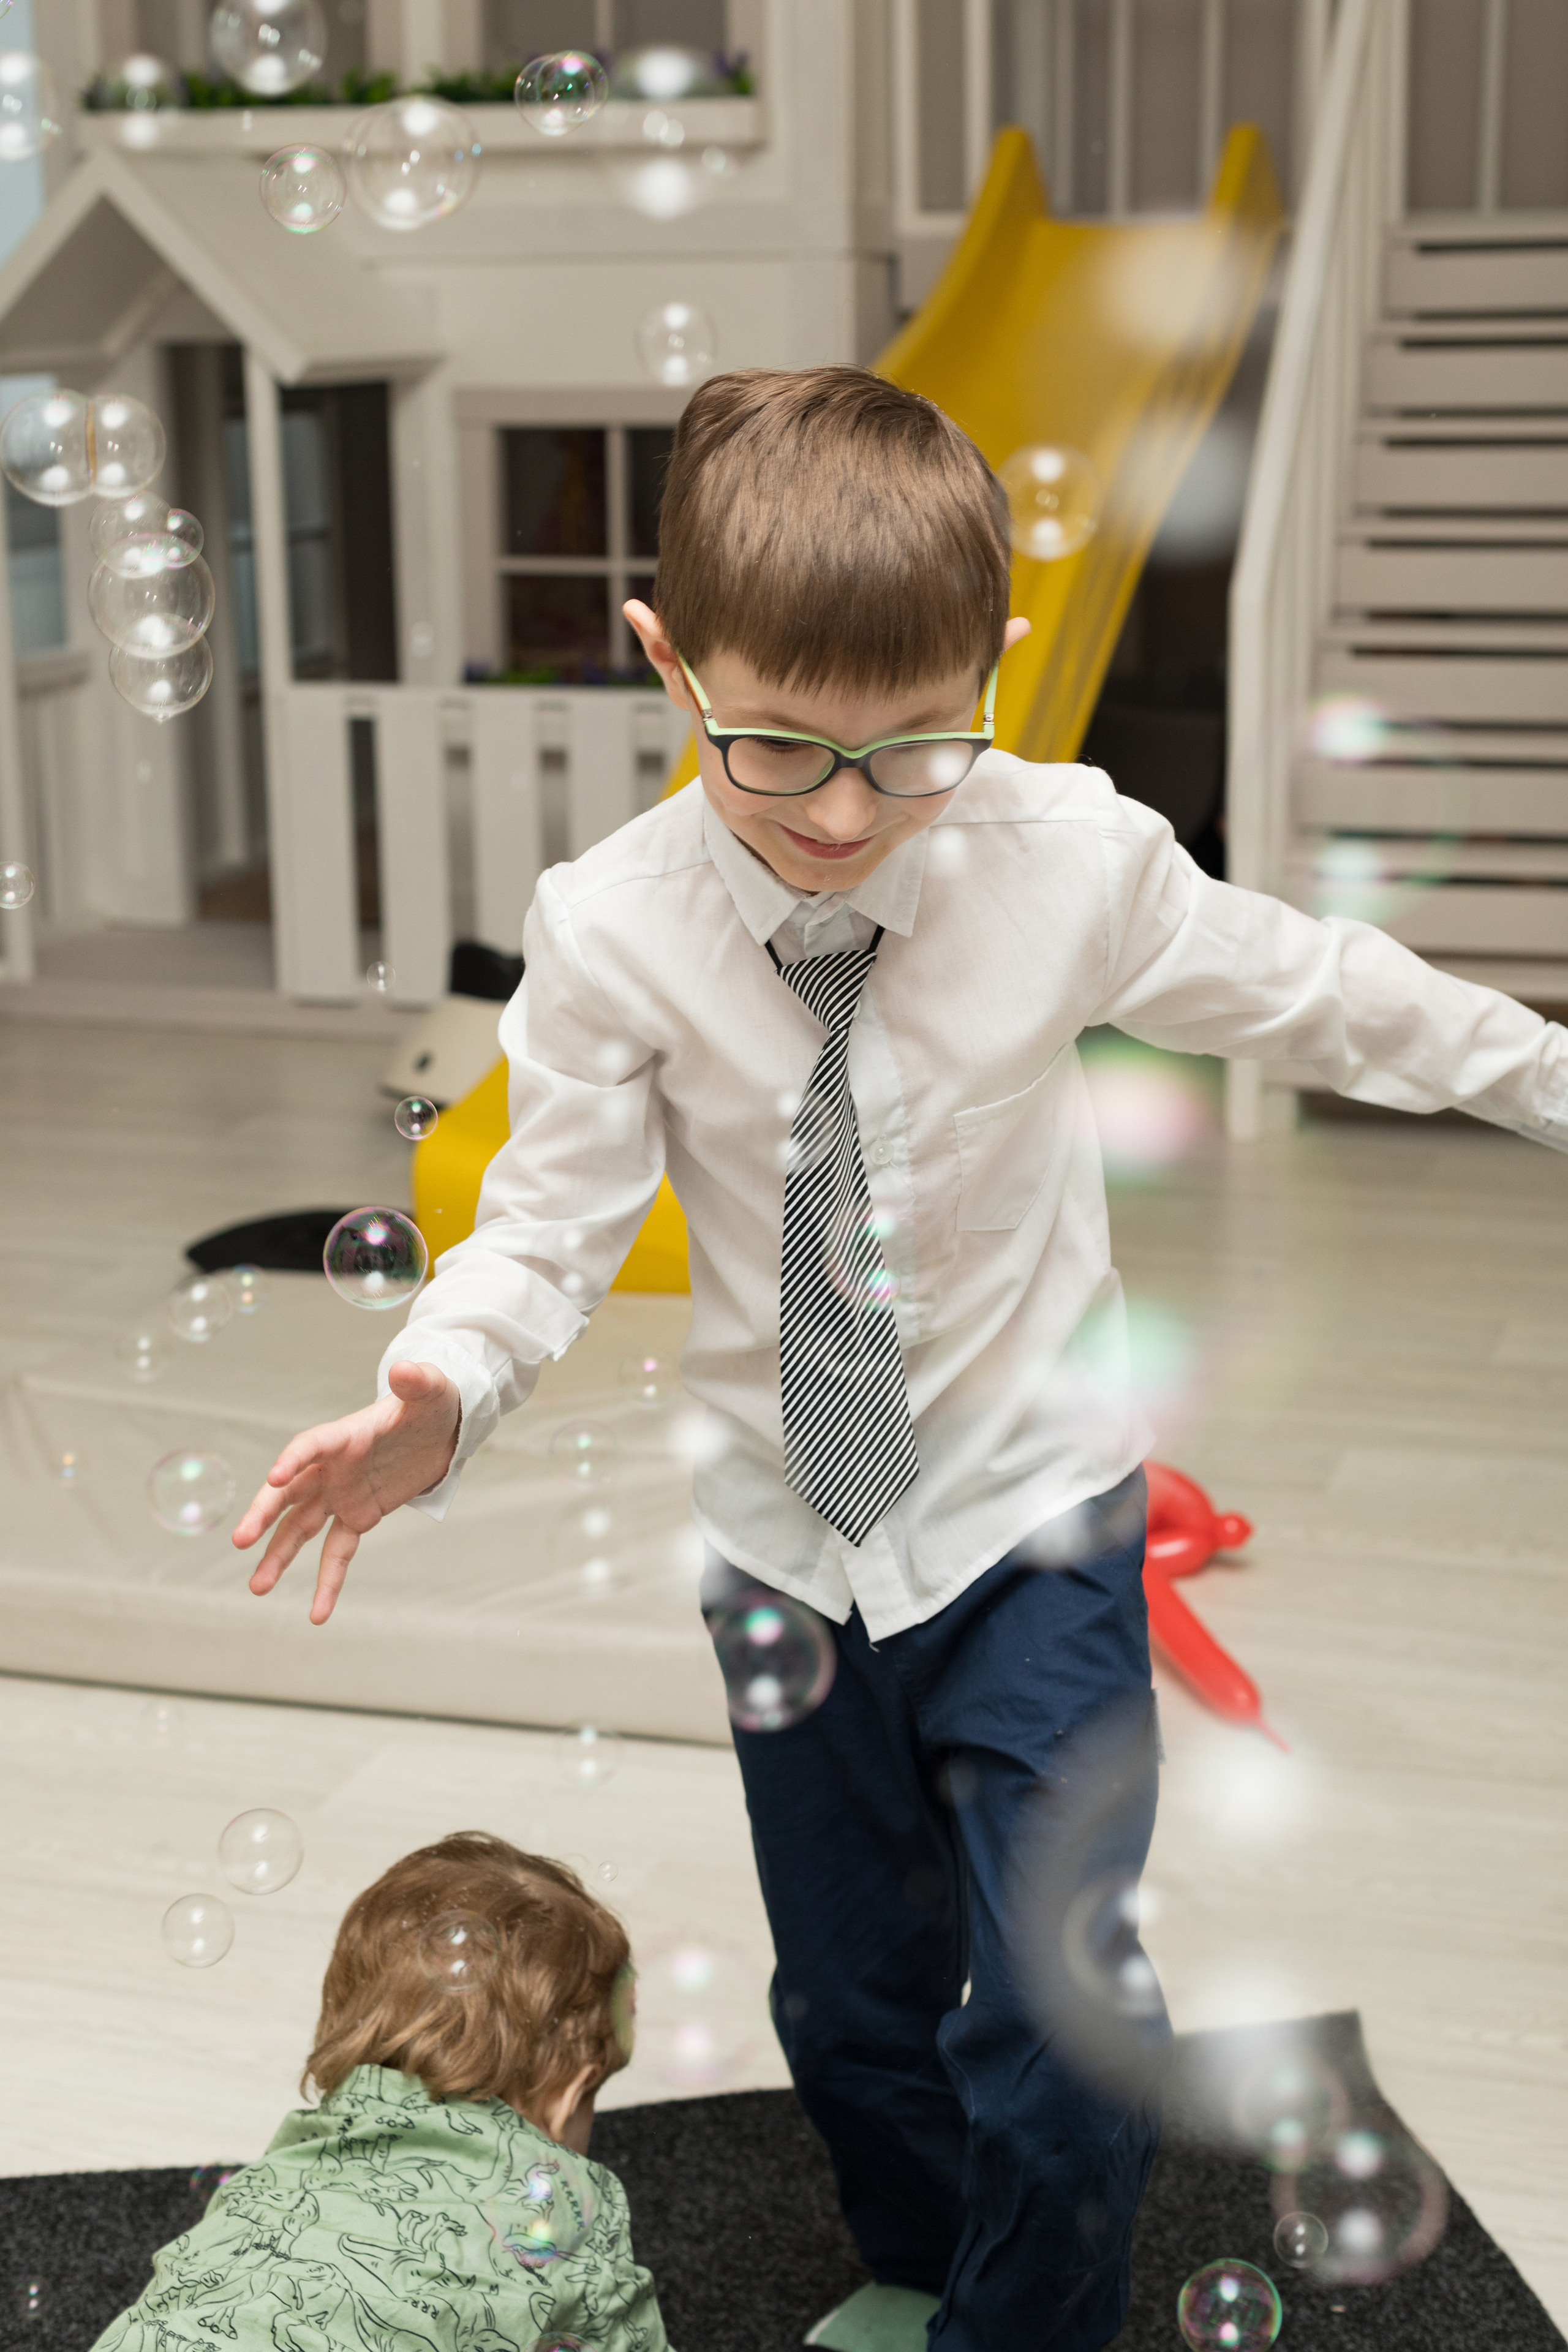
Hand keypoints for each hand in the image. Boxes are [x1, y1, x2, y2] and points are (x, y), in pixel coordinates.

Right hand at [232, 1361, 459, 1625]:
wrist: (441, 1429)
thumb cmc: (430, 1402)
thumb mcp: (432, 1389)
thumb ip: (418, 1381)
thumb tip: (405, 1368)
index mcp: (344, 1435)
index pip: (310, 1446)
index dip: (292, 1459)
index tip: (273, 1478)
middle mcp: (332, 1468)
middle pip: (289, 1493)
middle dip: (264, 1515)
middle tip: (240, 1541)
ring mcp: (341, 1495)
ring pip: (300, 1529)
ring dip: (278, 1556)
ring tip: (257, 1588)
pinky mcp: (358, 1517)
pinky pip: (337, 1552)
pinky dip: (328, 1580)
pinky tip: (317, 1613)